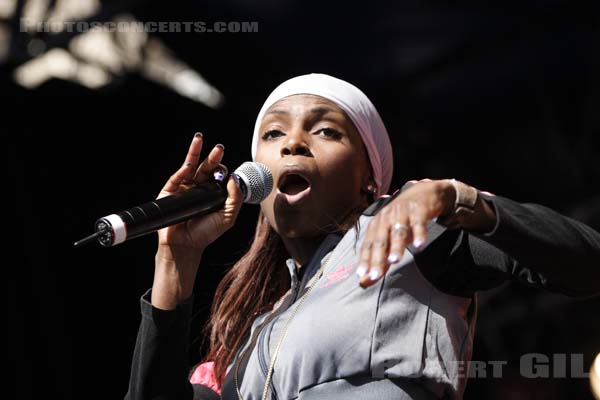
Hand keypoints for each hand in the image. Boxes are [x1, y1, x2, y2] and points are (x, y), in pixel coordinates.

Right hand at [152, 133, 243, 308]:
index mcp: (213, 192)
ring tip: (199, 138)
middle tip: (220, 148)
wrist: (185, 246)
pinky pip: (177, 177)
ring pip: (190, 166)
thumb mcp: (227, 216)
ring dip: (195, 152)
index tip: (230, 172)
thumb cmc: (206, 233)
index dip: (224, 171)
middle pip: (207, 168)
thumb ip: (235, 198)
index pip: (220, 175)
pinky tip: (189, 163)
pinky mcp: (170, 191)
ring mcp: (184, 187)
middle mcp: (199, 187)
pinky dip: (183, 169)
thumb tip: (235, 178)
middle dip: (213, 157)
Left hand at [357, 179, 455, 287]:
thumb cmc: (401, 220)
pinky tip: (420, 245)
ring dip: (396, 246)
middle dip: (377, 259)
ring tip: (394, 261)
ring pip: (398, 232)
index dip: (365, 261)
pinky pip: (419, 223)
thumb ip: (379, 261)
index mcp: (376, 225)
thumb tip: (364, 282)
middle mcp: (386, 218)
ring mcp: (402, 213)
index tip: (362, 276)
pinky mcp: (418, 210)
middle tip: (375, 276)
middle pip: (380, 241)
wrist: (422, 193)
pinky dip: (419, 234)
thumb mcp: (390, 239)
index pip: (368, 246)